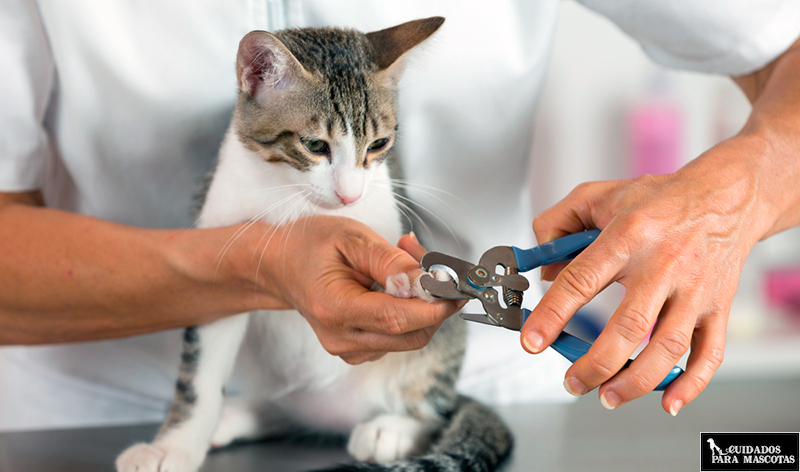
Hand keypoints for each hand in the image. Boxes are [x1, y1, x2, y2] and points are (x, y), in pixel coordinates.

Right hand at [255, 216, 460, 363]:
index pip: (398, 318)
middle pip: (411, 335)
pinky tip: (397, 284)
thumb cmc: (310, 245)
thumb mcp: (350, 237)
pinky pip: (398, 338)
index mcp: (335, 308)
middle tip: (437, 266)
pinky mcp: (358, 350)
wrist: (279, 266)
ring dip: (423, 305)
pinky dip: (410, 313)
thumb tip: (426, 281)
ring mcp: (349, 350)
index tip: (458, 286)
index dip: (435, 305)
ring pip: (409, 338)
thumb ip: (389, 261)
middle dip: (436, 304)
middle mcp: (341, 338)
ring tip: (408, 264)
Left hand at [520, 135, 774, 414]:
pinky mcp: (718, 306)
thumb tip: (542, 271)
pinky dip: (690, 383)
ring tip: (606, 396)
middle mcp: (663, 265)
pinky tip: (667, 401)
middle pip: (628, 326)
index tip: (532, 341)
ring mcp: (694, 289)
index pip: (582, 281)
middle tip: (572, 382)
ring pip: (667, 347)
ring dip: (635, 381)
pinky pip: (710, 352)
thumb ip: (556, 225)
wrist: (724, 196)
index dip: (553, 315)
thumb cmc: (657, 199)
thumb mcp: (596, 195)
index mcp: (627, 236)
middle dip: (595, 364)